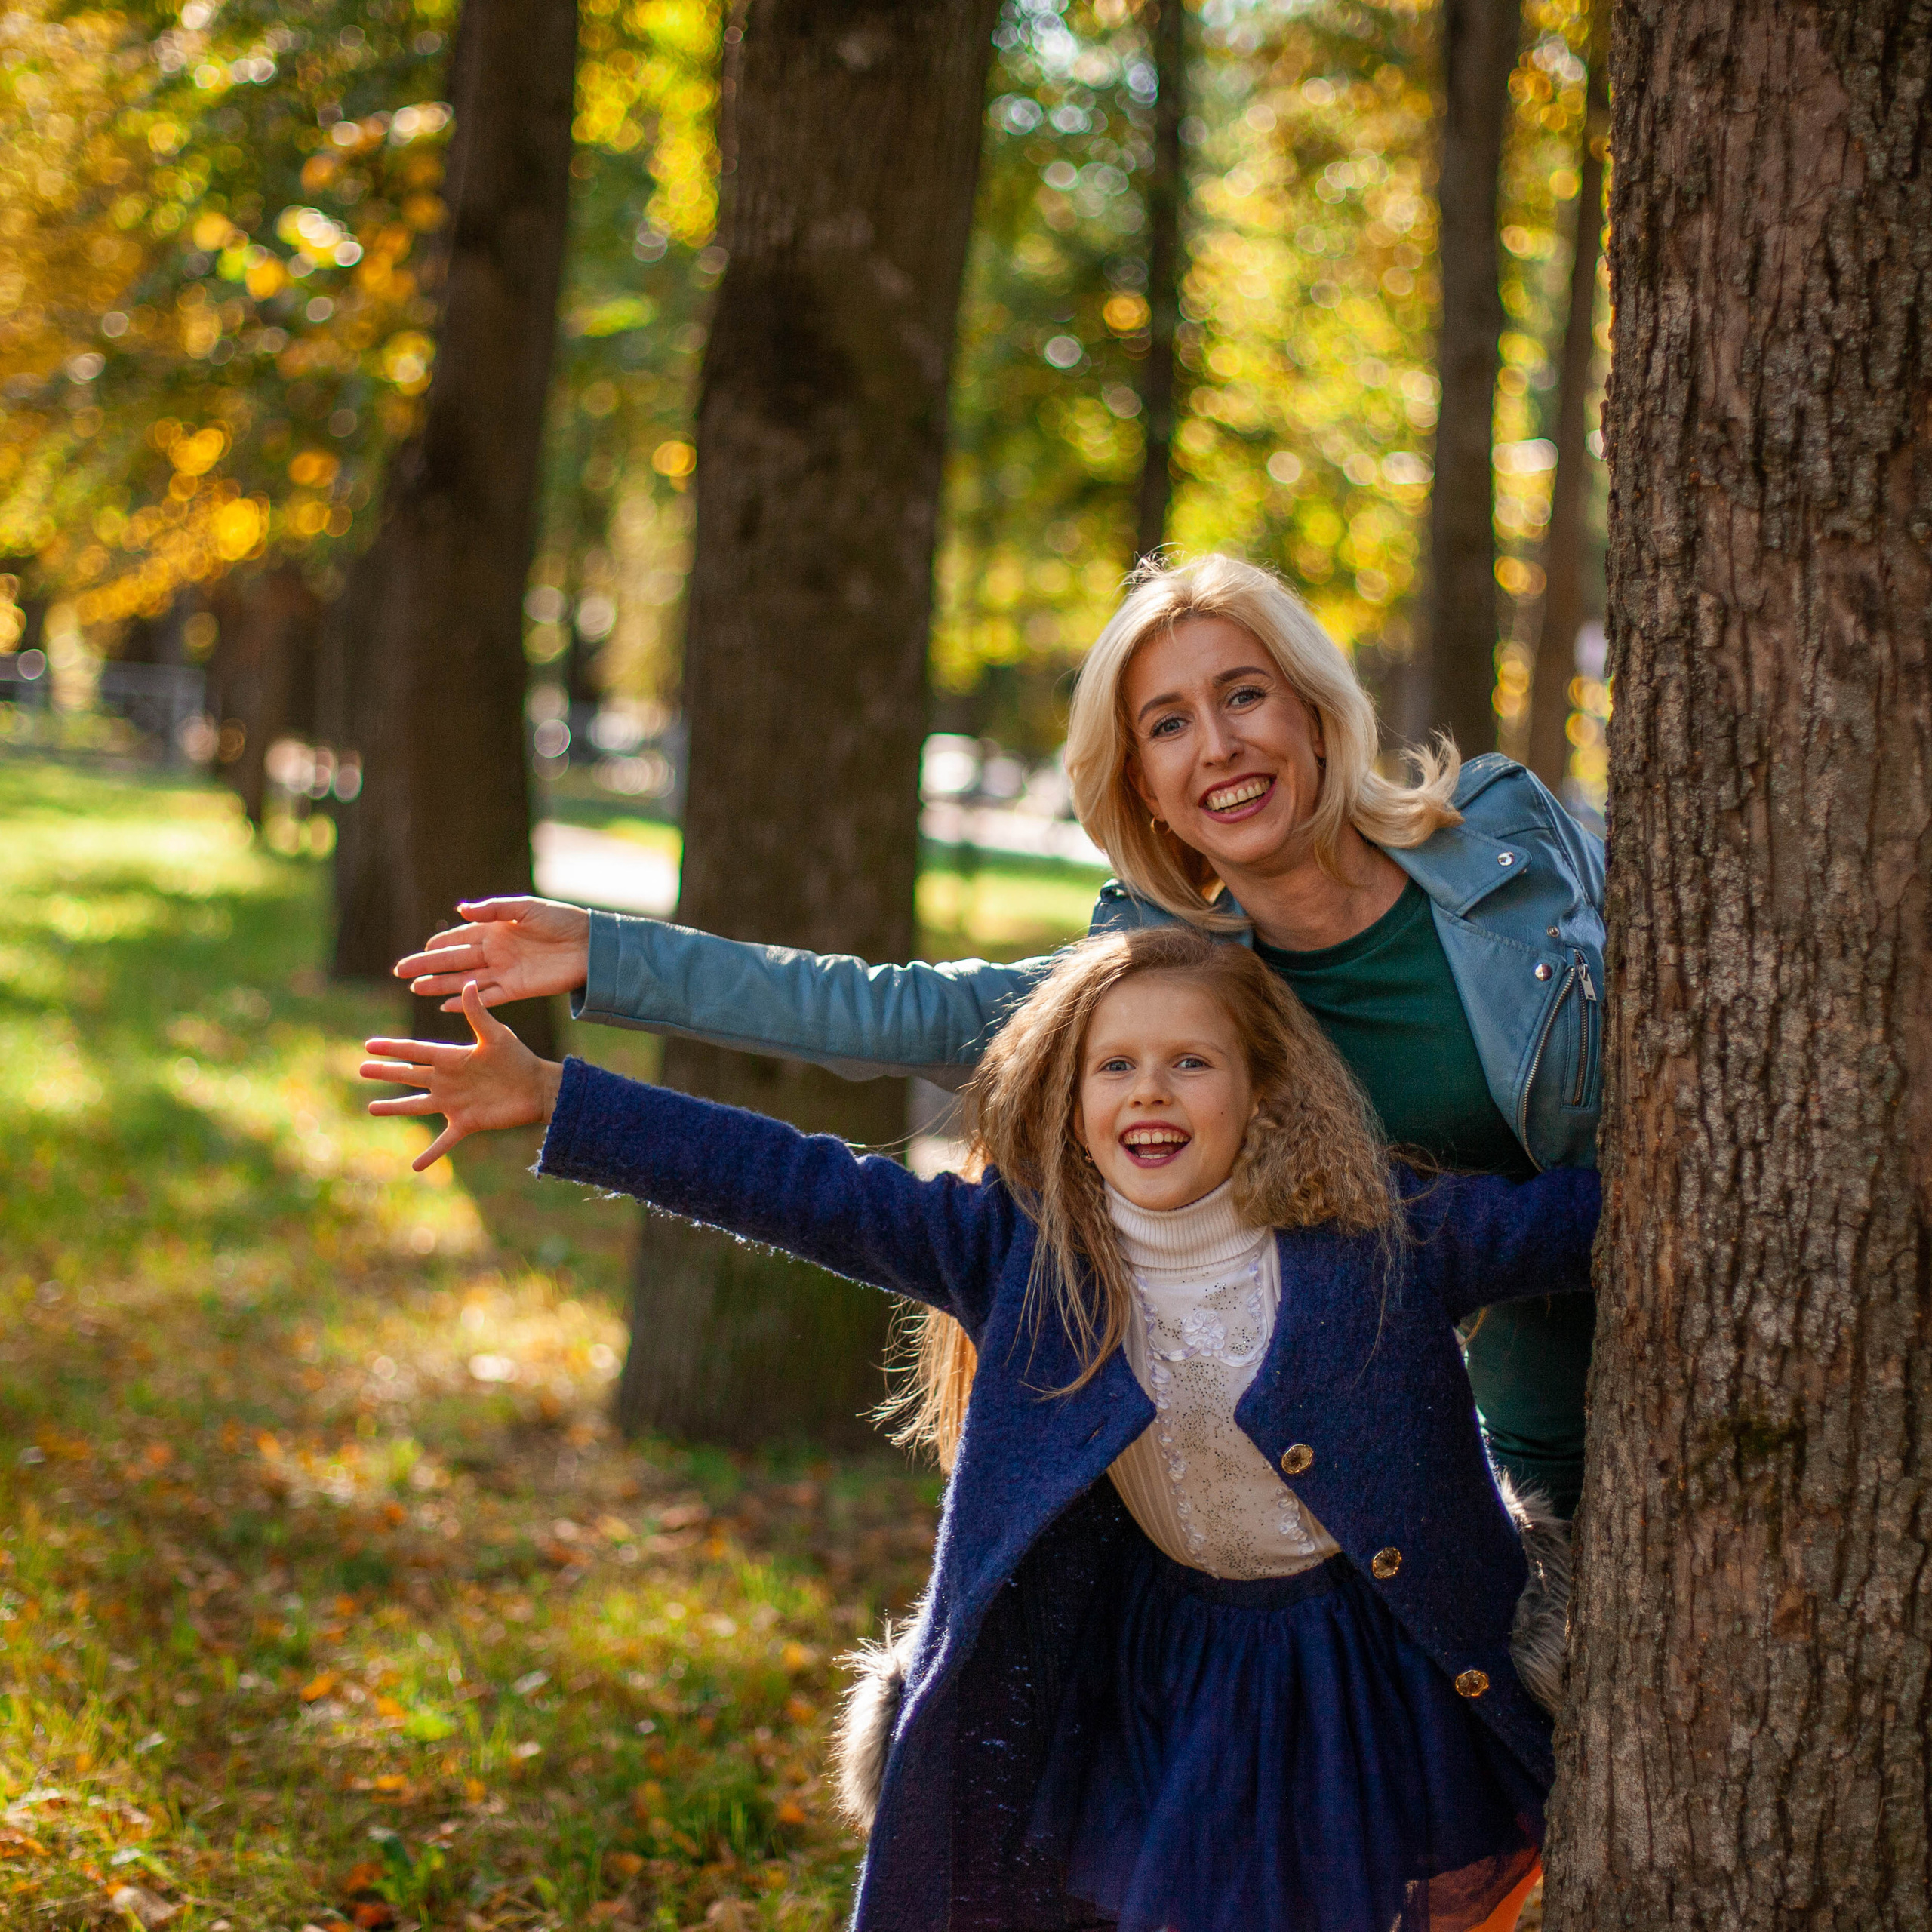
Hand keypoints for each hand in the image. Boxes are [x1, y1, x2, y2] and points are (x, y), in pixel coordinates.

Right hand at [362, 982, 564, 1169]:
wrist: (538, 1087)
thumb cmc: (518, 1057)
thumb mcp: (496, 1035)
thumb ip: (478, 1013)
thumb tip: (469, 984)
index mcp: (452, 1057)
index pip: (416, 1051)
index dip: (393, 1048)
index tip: (369, 1044)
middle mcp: (448, 1080)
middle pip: (410, 1076)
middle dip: (386, 1072)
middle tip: (361, 1069)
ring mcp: (454, 1103)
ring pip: (418, 1106)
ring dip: (395, 1107)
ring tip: (372, 1108)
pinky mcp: (467, 1122)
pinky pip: (444, 1141)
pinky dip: (430, 1153)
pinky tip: (415, 1166)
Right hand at [394, 896, 591, 1010]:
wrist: (590, 945)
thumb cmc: (561, 921)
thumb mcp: (526, 909)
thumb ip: (494, 910)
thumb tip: (461, 910)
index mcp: (496, 930)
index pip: (460, 938)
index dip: (440, 944)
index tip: (420, 949)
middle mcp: (495, 952)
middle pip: (455, 961)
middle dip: (428, 965)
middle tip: (401, 971)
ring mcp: (504, 972)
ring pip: (464, 980)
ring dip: (440, 985)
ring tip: (415, 988)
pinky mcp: (516, 989)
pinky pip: (486, 998)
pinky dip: (466, 1001)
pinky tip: (445, 1005)